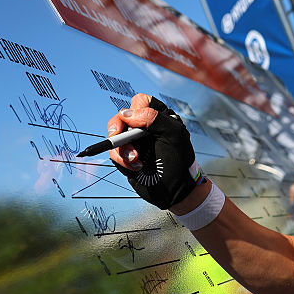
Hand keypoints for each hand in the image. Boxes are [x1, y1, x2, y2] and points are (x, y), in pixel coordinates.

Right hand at [108, 94, 200, 208]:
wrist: (176, 191)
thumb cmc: (180, 160)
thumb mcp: (173, 135)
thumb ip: (154, 119)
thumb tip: (126, 114)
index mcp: (160, 118)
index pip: (141, 102)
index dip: (135, 109)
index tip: (136, 123)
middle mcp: (145, 128)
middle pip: (121, 117)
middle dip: (118, 127)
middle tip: (117, 136)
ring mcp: (135, 142)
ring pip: (115, 135)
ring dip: (122, 148)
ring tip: (136, 159)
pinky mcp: (127, 157)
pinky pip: (114, 153)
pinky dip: (122, 160)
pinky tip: (137, 167)